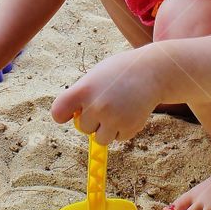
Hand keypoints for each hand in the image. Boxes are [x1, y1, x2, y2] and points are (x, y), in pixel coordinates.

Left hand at [50, 49, 164, 144]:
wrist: (152, 71)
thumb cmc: (119, 73)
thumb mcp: (95, 76)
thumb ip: (81, 96)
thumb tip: (74, 121)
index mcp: (84, 90)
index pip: (58, 112)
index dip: (63, 114)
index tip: (70, 113)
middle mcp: (97, 106)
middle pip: (83, 127)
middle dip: (93, 119)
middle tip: (108, 101)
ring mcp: (114, 119)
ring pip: (100, 138)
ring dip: (107, 129)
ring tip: (118, 109)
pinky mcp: (130, 128)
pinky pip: (119, 138)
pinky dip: (123, 129)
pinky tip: (130, 111)